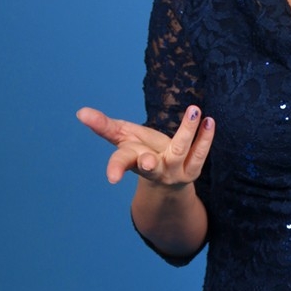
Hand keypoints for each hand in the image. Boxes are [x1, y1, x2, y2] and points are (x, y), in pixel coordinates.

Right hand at [76, 105, 214, 185]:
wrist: (166, 179)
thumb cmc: (140, 152)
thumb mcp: (123, 138)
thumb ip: (104, 126)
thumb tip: (80, 112)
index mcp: (132, 160)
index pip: (121, 162)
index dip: (115, 169)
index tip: (111, 178)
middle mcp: (153, 168)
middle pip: (148, 165)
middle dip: (148, 163)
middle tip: (148, 160)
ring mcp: (173, 171)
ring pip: (180, 151)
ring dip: (187, 131)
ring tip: (195, 111)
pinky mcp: (192, 169)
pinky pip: (200, 153)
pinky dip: (205, 137)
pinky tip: (210, 121)